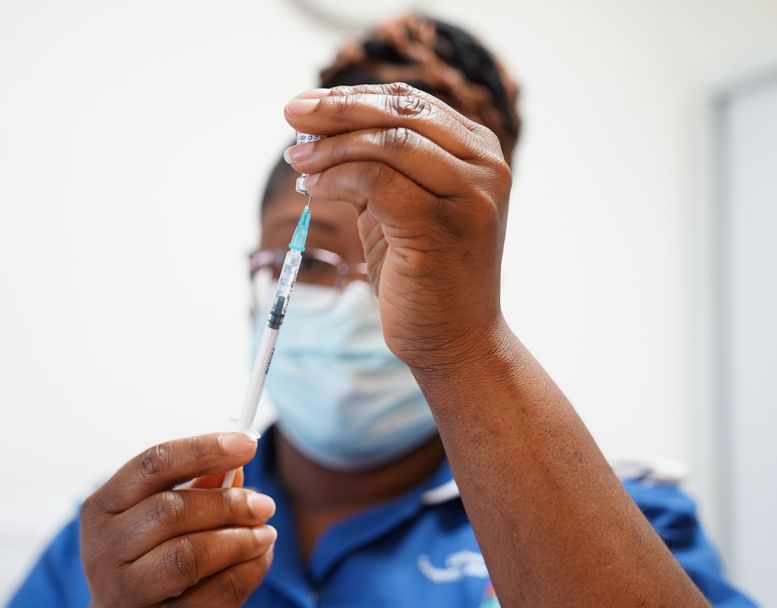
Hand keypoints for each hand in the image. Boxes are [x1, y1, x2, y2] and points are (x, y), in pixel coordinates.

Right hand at [53, 432, 275, 607]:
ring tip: (266, 534)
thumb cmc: (148, 560)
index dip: (203, 449)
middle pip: (173, 510)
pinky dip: (249, 571)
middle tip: (264, 504)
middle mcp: (105, 550)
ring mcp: (129, 593)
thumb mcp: (160, 519)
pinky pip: (218, 593)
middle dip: (229, 503)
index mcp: (102, 508)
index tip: (248, 443)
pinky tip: (260, 559)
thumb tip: (238, 463)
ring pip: (192, 554)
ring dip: (241, 540)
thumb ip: (197, 487)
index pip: (152, 464)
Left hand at [283, 83, 511, 371]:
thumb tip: (316, 130)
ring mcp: (469, 195)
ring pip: (387, 144)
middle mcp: (484, 166)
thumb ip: (376, 167)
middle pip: (400, 113)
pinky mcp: (441, 226)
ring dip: (331, 147)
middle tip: (292, 115)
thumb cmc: (426, 276)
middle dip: (336, 110)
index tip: (306, 105)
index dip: (352, 96)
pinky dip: (337, 179)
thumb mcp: (402, 207)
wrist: (457, 341)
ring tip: (298, 160)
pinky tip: (314, 188)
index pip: (409, 103)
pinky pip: (377, 182)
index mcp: (478, 153)